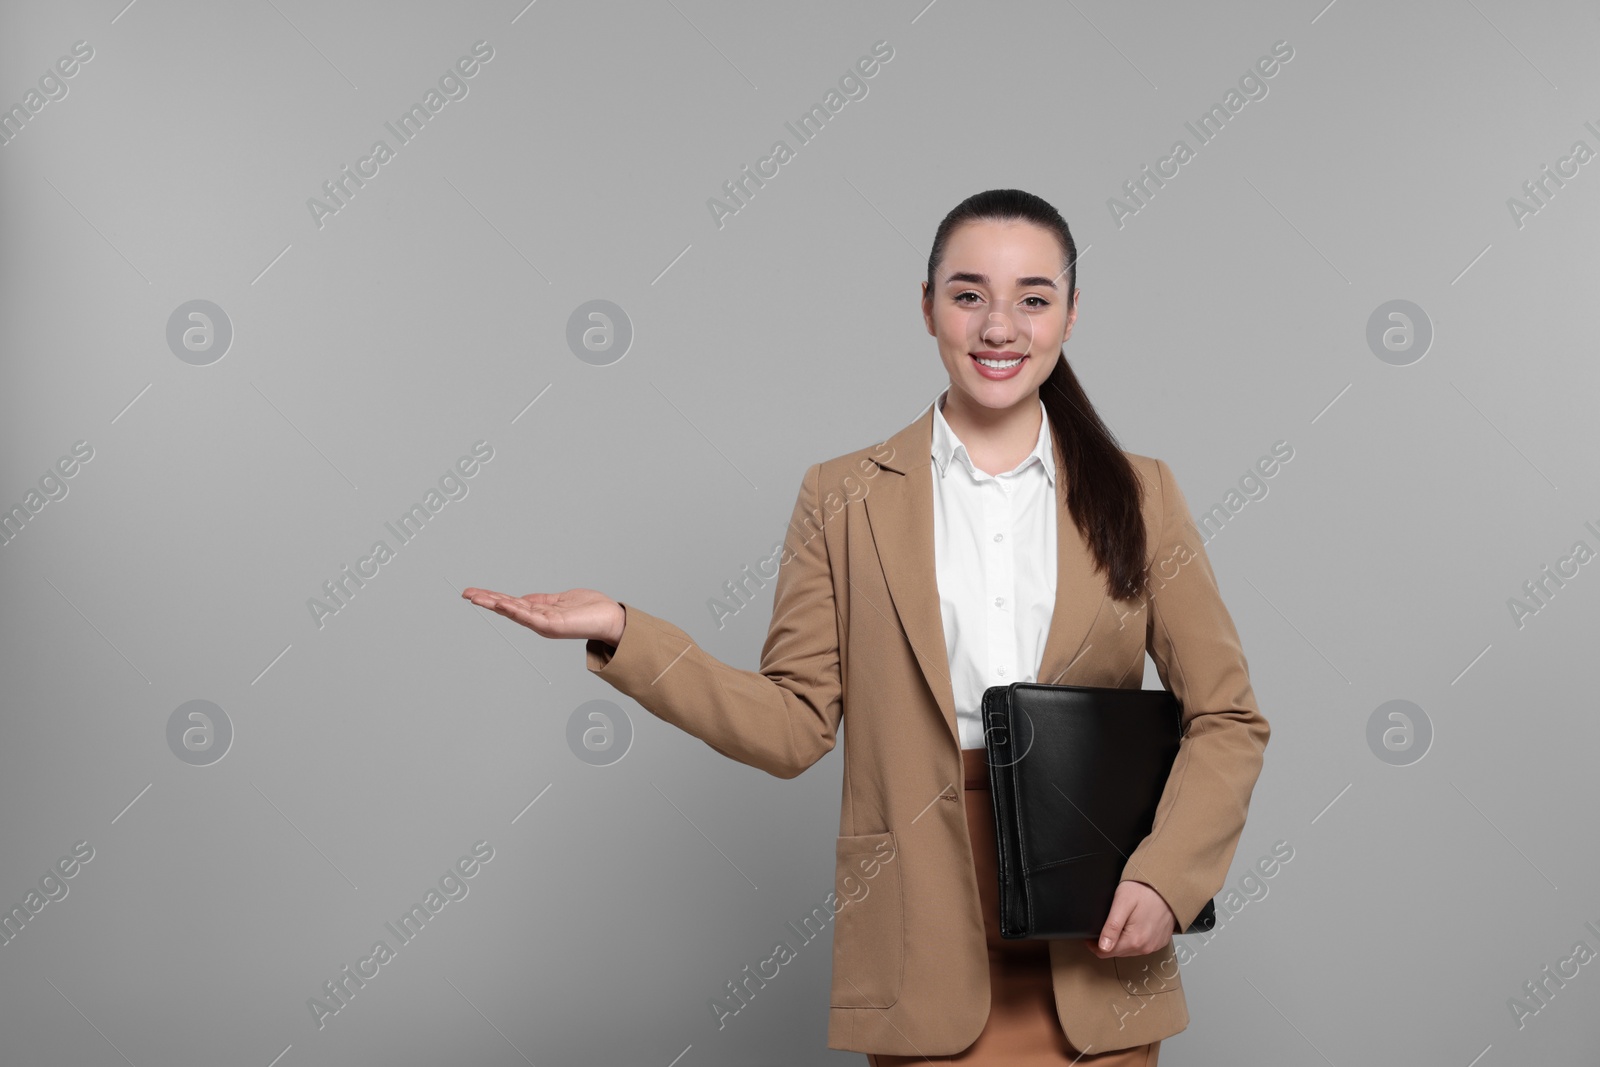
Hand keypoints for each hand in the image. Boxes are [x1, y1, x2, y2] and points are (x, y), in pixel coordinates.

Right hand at [461, 587, 625, 645]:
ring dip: (495, 604)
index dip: (492, 597)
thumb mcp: (559, 601)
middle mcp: (538, 620)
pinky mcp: (553, 626)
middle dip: (486, 600)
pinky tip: (502, 604)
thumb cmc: (590, 609)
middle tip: (466, 594)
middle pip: (507, 608)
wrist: (611, 618)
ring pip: (514, 612)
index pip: (510, 603)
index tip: (473, 592)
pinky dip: (515, 611)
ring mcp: (544, 624)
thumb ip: (540, 601)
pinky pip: (530, 617)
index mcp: (539, 613)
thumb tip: (521, 599)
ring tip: (478, 598)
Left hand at [1086, 879, 1175, 957]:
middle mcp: (1146, 947)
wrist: (1167, 886)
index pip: (1105, 953)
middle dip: (1108, 941)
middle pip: (1117, 952)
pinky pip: (1142, 946)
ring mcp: (1154, 945)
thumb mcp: (1122, 903)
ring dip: (1122, 940)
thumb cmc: (1145, 890)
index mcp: (1134, 940)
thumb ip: (1112, 927)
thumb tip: (1102, 947)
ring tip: (1122, 922)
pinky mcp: (1160, 941)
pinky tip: (1135, 924)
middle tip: (1108, 923)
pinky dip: (1135, 938)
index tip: (1091, 935)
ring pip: (1129, 950)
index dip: (1094, 944)